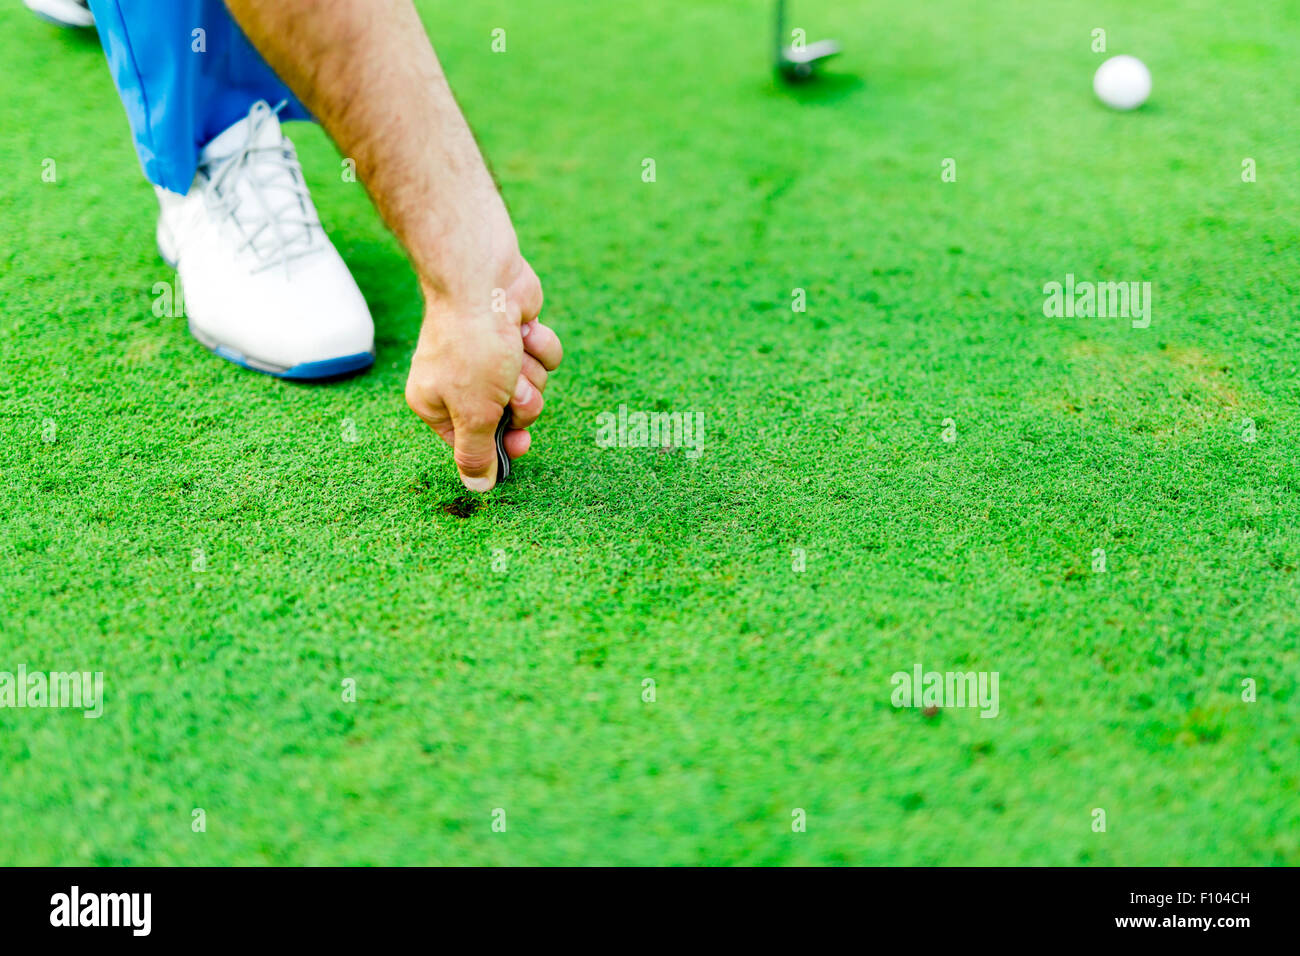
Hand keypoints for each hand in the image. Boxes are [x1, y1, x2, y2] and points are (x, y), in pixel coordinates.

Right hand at [405, 251, 561, 489]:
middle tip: (510, 386)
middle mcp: (462, 383)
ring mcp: (492, 358)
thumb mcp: (473, 413)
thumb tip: (477, 488)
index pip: (475, 443)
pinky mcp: (517, 336)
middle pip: (511, 417)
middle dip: (521, 401)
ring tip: (512, 351)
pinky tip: (523, 328)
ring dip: (531, 371)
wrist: (485, 280)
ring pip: (533, 387)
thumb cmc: (472, 347)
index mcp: (437, 404)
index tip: (520, 442)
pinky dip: (539, 345)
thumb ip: (475, 453)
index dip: (502, 443)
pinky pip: (544, 359)